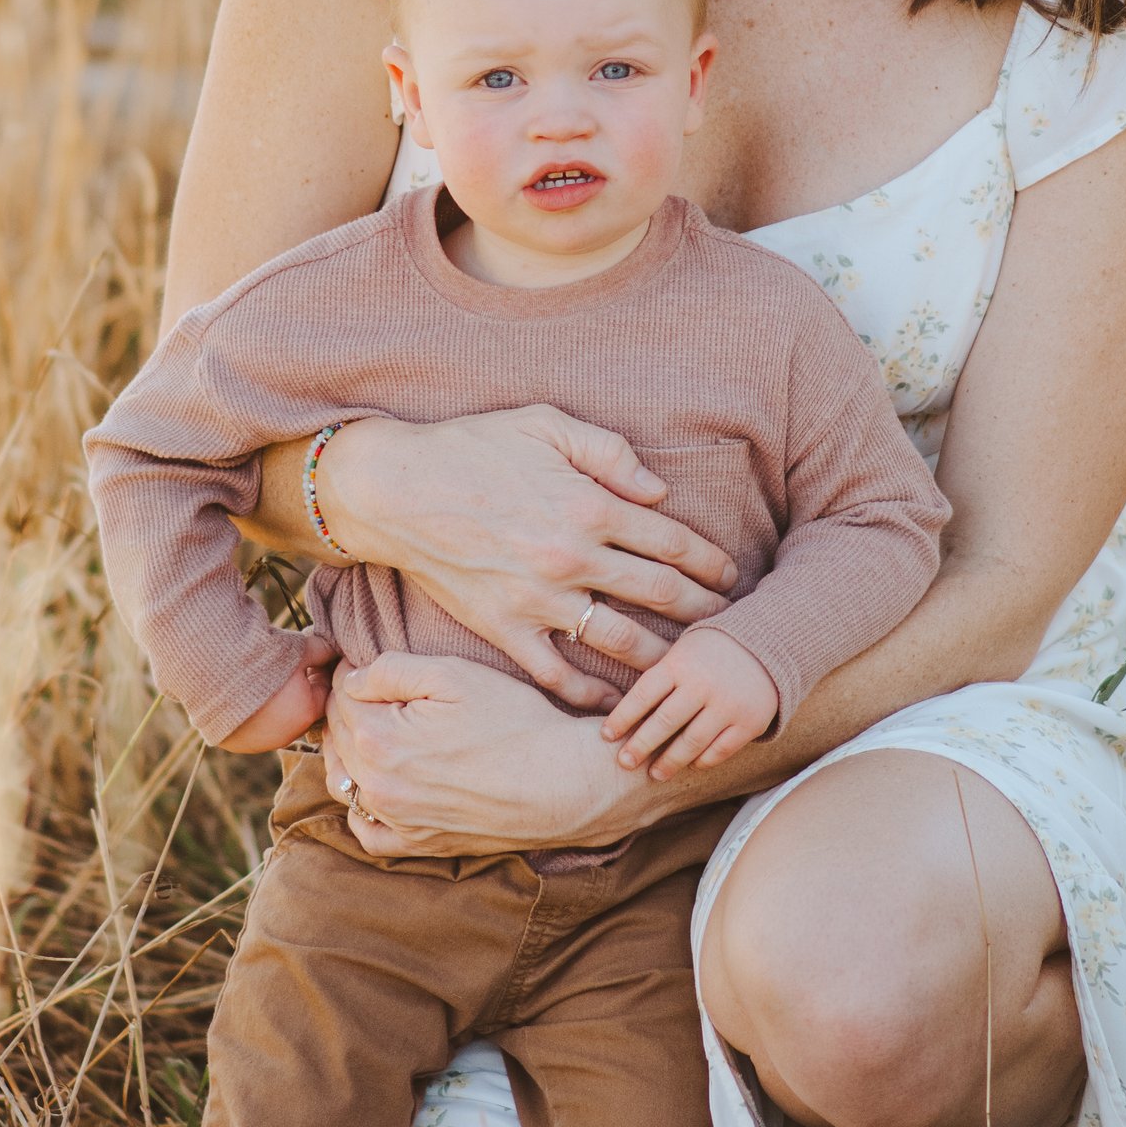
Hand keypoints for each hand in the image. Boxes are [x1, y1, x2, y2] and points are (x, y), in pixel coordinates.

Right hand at [225, 653, 331, 755]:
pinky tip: (244, 696)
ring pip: (276, 724)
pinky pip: (251, 731)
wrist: (214, 670)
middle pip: (300, 711)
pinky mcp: (237, 744)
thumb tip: (334, 647)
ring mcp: (260, 743)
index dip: (319, 674)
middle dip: (298, 692)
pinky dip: (252, 717)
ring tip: (262, 681)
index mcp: (308, 712)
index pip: (323, 693)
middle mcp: (287, 734)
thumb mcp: (299, 648)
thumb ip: (321, 651)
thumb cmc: (263, 658)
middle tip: (287, 669)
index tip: (312, 661)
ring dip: (275, 707)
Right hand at [314, 408, 735, 707]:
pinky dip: (592, 693)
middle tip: (730, 628)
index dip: (711, 563)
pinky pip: (558, 674)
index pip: (672, 543)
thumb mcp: (544, 424)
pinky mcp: (503, 630)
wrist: (394, 490)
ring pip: (621, 641)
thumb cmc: (471, 448)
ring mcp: (538, 600)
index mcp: (589, 506)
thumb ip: (609, 451)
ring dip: (664, 658)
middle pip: (661, 596)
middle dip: (705, 613)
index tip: (731, 577)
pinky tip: (619, 702)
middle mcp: (572, 558)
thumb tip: (659, 490)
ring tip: (690, 670)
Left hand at [323, 650, 656, 859]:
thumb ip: (388, 670)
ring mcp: (396, 822)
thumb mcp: (452, 674)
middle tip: (367, 690)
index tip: (360, 663)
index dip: (347, 673)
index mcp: (379, 739)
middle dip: (345, 709)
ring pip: (344, 781)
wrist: (562, 783)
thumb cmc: (513, 721)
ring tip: (374, 729)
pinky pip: (366, 830)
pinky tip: (379, 784)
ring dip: (348, 753)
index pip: (339, 697)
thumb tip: (348, 678)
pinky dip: (363, 806)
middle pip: (337, 737)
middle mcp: (378, 787)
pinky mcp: (417, 845)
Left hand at [600, 625, 778, 778]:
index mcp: (680, 663)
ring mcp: (728, 705)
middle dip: (640, 746)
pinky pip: (721, 749)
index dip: (622, 718)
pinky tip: (691, 764)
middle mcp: (702, 685)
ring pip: (691, 742)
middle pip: (664, 723)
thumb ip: (661, 676)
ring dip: (670, 761)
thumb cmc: (714, 648)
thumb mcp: (684, 650)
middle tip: (624, 763)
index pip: (643, 695)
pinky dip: (703, 760)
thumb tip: (627, 713)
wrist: (771, 641)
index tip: (607, 736)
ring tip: (655, 773)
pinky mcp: (750, 722)